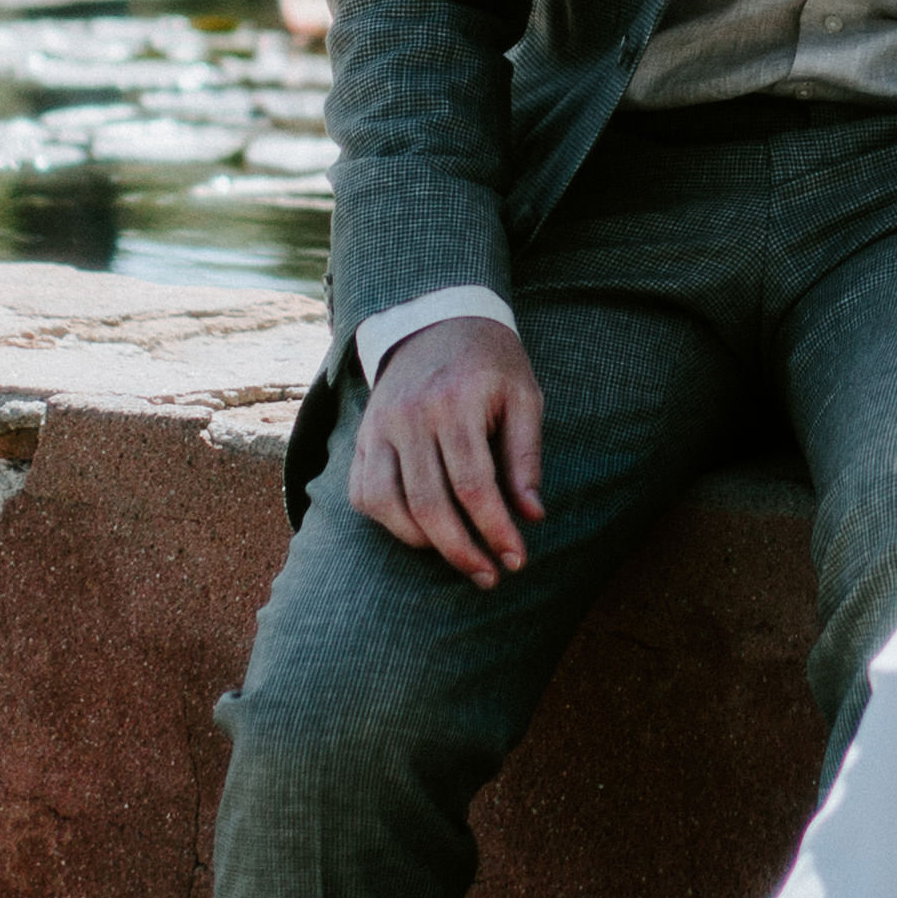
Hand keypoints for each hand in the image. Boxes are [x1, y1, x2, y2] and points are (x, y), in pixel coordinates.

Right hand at [349, 314, 545, 585]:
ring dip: (424, 543)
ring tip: (460, 556)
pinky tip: (422, 532)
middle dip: (462, 552)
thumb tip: (532, 516)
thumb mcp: (524, 396)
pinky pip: (364, 493)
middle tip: (489, 577)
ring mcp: (379, 426)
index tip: (516, 561)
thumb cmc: (491, 363)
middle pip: (429, 504)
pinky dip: (389, 522)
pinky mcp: (363, 436)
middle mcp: (409, 416)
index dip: (495, 530)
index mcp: (454, 403)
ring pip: (387, 505)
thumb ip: (525, 456)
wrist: (436, 320)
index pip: (474, 486)